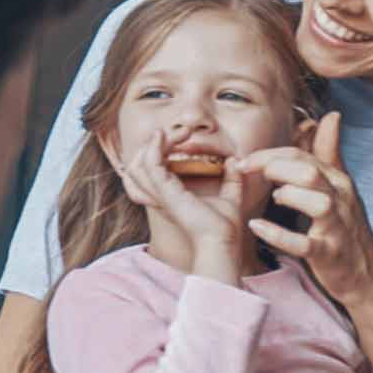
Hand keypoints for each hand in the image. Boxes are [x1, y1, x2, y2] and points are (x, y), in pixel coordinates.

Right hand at [115, 130, 247, 254]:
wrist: (223, 241)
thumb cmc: (224, 227)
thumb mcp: (230, 197)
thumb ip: (232, 180)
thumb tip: (234, 162)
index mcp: (170, 195)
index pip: (152, 167)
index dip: (163, 147)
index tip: (185, 135)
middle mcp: (160, 195)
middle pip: (140, 163)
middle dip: (156, 143)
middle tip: (182, 132)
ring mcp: (160, 194)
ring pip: (138, 164)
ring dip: (153, 144)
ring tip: (173, 133)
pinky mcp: (165, 193)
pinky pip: (149, 165)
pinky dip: (153, 148)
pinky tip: (163, 136)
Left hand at [235, 112, 372, 310]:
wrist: (366, 274)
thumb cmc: (346, 228)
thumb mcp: (340, 186)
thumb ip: (330, 152)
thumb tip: (331, 116)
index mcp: (338, 181)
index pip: (303, 156)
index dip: (270, 154)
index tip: (245, 161)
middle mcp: (340, 200)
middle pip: (308, 172)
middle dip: (273, 167)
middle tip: (246, 172)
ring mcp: (336, 228)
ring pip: (315, 202)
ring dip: (287, 195)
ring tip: (272, 198)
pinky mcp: (328, 254)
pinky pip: (303, 243)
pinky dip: (278, 235)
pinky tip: (258, 227)